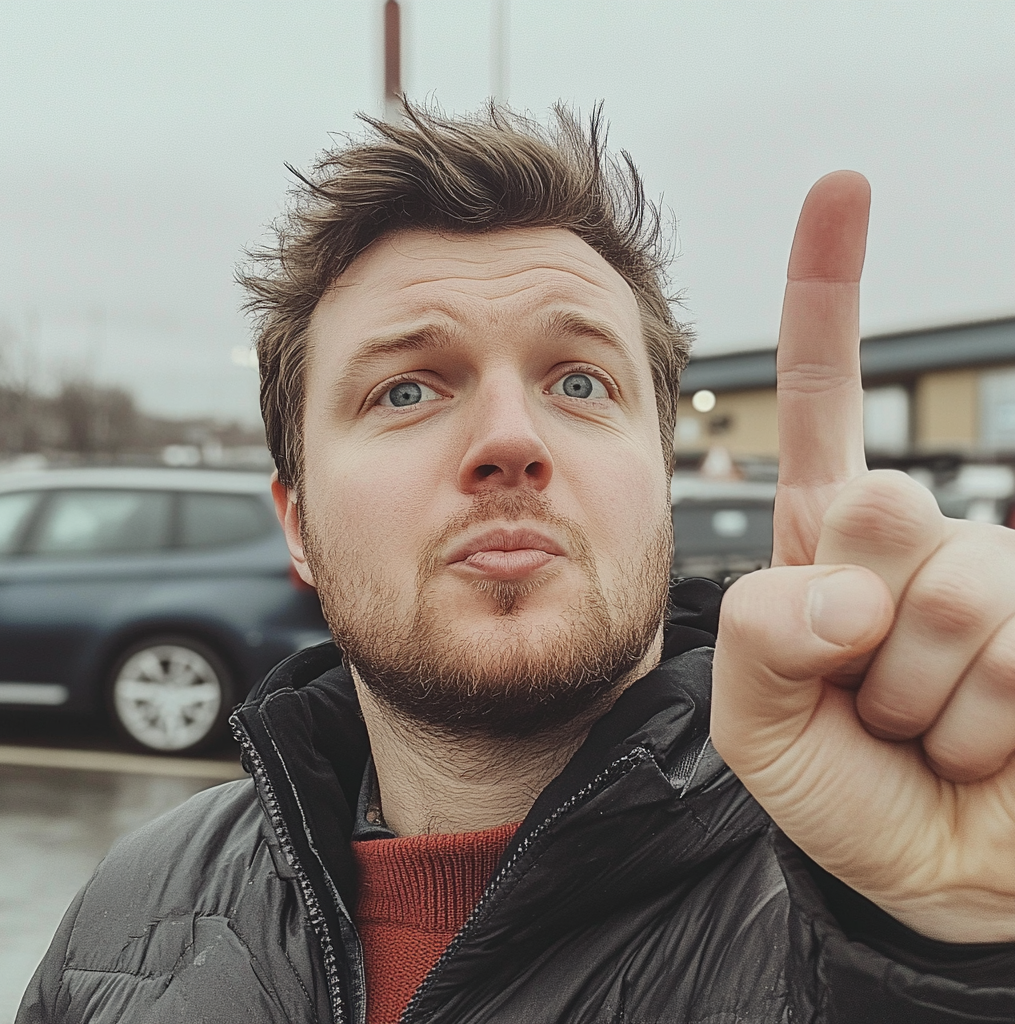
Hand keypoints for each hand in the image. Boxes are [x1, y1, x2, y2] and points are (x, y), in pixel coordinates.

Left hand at [710, 172, 1014, 943]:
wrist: (933, 881)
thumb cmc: (841, 793)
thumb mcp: (755, 726)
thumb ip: (757, 642)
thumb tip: (843, 586)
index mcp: (826, 540)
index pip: (823, 397)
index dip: (828, 293)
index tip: (844, 187)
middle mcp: (915, 538)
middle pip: (881, 502)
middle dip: (860, 629)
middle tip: (866, 694)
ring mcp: (995, 574)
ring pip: (956, 588)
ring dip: (925, 696)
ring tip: (923, 729)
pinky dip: (985, 719)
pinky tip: (986, 742)